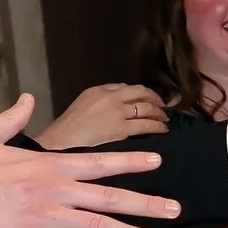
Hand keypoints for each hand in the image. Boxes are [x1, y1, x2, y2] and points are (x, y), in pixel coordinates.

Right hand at [0, 94, 180, 227]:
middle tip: (175, 210)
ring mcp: (45, 220)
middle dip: (146, 204)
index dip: (131, 163)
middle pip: (110, 198)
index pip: (100, 163)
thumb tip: (28, 99)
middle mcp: (55, 192)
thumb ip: (14, 117)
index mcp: (50, 165)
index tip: (158, 164)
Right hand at [37, 83, 166, 149]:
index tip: (146, 98)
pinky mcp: (122, 128)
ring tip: (165, 118)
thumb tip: (117, 104)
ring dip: (159, 112)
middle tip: (163, 105)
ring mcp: (117, 112)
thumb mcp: (82, 105)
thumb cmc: (67, 127)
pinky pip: (146, 125)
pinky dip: (157, 126)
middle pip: (140, 92)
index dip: (139, 93)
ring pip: (146, 108)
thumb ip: (100, 102)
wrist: (61, 140)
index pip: (125, 87)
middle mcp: (110, 97)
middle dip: (154, 98)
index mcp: (98, 90)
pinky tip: (163, 129)